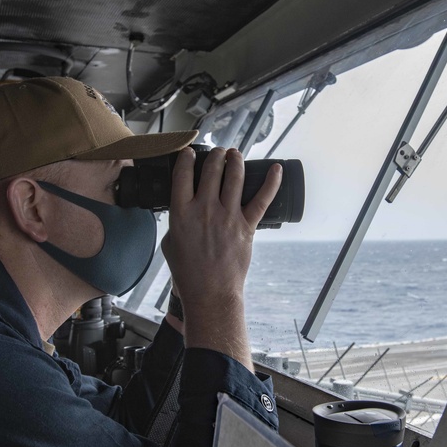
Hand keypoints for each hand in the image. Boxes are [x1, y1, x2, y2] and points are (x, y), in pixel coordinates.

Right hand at [161, 147, 281, 368]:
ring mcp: (227, 216)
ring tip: (235, 154)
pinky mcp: (246, 226)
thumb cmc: (188, 274)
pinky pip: (262, 199)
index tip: (190, 153)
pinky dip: (271, 182)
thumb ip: (176, 223)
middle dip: (216, 155)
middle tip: (218, 153)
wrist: (210, 293)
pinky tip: (276, 168)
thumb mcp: (170, 244)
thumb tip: (183, 211)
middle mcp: (204, 209)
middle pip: (211, 170)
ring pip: (235, 177)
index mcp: (181, 213)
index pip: (183, 174)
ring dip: (236, 160)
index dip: (187, 158)